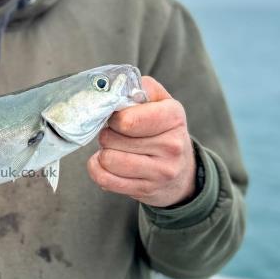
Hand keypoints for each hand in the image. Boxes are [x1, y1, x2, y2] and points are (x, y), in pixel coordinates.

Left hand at [87, 76, 196, 207]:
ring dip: (103, 153)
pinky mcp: (146, 190)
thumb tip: (112, 88)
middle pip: (111, 138)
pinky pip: (105, 179)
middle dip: (108, 134)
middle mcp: (171, 145)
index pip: (127, 120)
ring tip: (115, 149)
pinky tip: (107, 164)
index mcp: (174, 117)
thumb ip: (139, 89)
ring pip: (107, 160)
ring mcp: (161, 171)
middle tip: (117, 135)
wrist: (181, 173)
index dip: (114, 117)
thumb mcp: (160, 102)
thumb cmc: (162, 130)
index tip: (118, 118)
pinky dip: (98, 170)